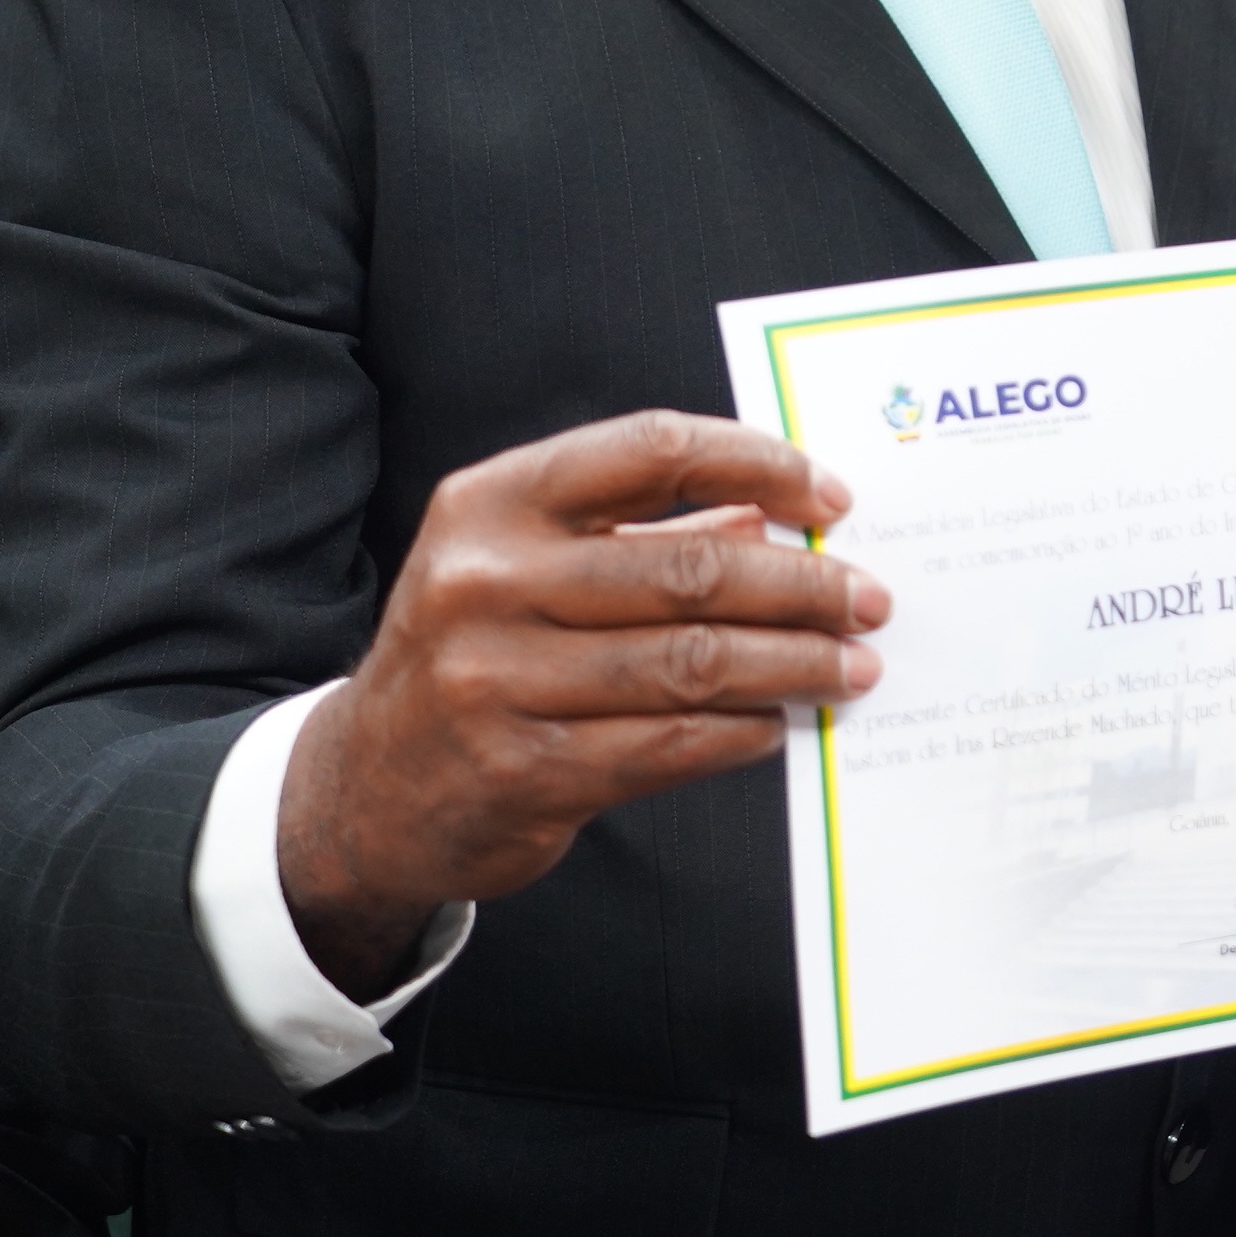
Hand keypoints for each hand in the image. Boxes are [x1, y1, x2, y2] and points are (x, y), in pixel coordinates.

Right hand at [281, 411, 883, 995]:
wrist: (366, 787)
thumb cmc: (476, 650)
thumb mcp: (524, 563)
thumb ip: (639, 532)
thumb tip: (773, 520)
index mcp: (492, 503)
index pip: (652, 449)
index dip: (758, 462)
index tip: (831, 496)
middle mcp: (486, 581)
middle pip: (691, 568)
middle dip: (804, 584)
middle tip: (869, 599)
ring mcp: (498, 680)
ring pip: (692, 661)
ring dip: (794, 664)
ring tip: (851, 667)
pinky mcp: (524, 770)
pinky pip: (669, 741)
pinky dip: (742, 730)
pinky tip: (778, 722)